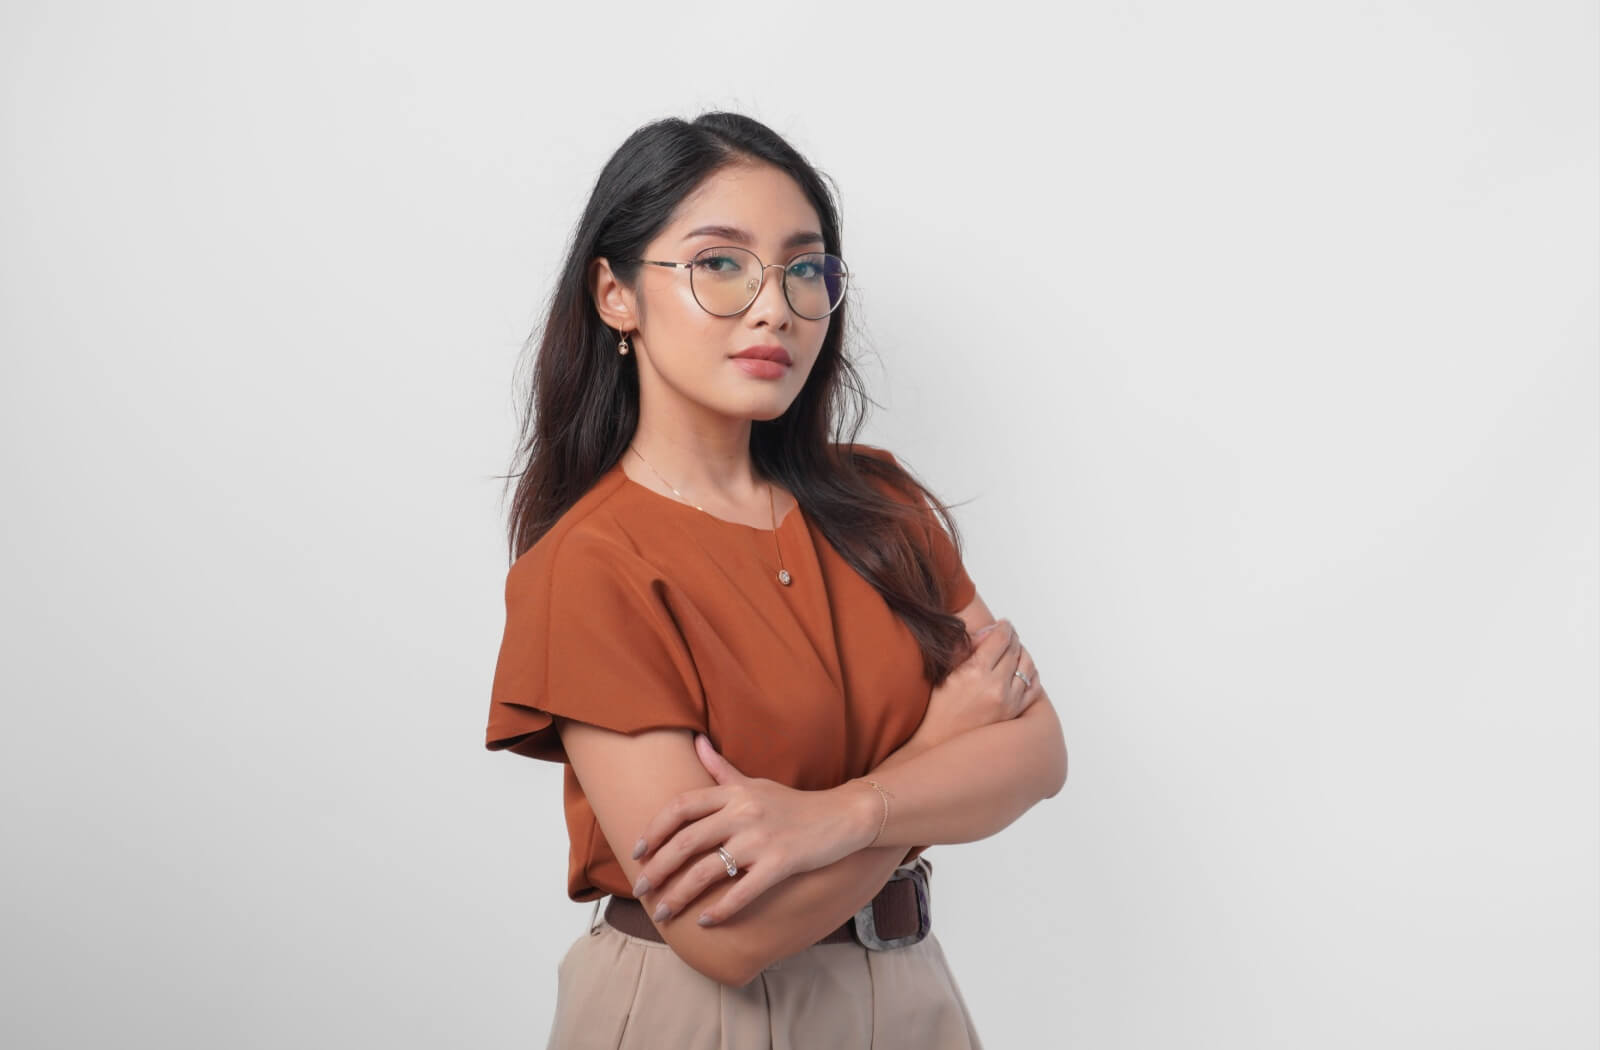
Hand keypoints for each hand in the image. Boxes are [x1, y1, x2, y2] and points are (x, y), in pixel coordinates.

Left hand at [630, 733, 870, 926]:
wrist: (842, 816)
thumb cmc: (792, 803)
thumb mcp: (755, 782)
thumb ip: (721, 769)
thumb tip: (696, 741)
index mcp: (733, 792)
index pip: (681, 807)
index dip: (653, 829)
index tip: (637, 851)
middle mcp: (743, 813)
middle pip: (687, 842)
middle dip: (658, 869)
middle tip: (641, 889)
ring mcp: (762, 840)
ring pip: (708, 871)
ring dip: (680, 895)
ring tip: (665, 912)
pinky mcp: (781, 864)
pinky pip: (743, 892)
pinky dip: (721, 909)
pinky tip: (705, 921)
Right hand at [914, 618, 1042, 749]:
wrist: (937, 742)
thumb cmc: (936, 706)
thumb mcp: (945, 670)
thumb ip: (966, 646)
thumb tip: (988, 631)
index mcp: (975, 671)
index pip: (1001, 638)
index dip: (1004, 627)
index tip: (1003, 623)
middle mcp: (996, 686)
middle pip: (1016, 651)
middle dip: (1013, 638)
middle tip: (1009, 634)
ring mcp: (1008, 702)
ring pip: (1028, 667)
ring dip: (1024, 654)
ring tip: (1016, 651)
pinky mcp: (1014, 714)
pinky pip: (1034, 688)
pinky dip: (1032, 675)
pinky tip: (1023, 671)